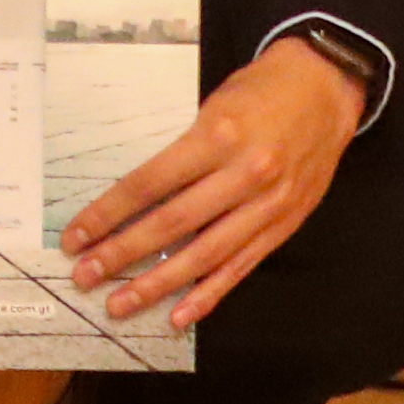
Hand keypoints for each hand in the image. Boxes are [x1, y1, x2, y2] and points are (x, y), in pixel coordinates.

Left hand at [67, 36, 361, 329]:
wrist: (327, 87)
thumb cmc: (262, 89)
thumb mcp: (214, 104)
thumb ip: (183, 150)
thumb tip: (135, 198)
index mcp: (217, 136)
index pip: (149, 183)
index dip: (108, 213)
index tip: (76, 235)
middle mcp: (243, 175)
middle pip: (172, 223)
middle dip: (123, 253)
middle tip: (85, 276)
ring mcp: (267, 206)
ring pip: (204, 255)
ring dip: (158, 284)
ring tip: (121, 304)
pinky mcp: (283, 226)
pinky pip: (240, 267)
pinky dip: (208, 295)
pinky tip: (179, 315)